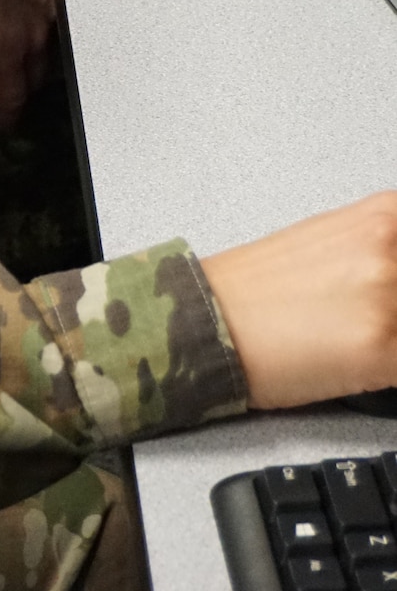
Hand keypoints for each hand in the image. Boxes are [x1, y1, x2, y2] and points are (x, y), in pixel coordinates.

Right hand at [0, 0, 57, 129]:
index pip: (49, 6)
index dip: (28, 20)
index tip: (9, 28)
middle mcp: (46, 7)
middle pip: (43, 41)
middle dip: (13, 53)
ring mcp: (31, 37)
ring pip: (28, 69)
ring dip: (1, 79)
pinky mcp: (9, 62)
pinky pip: (12, 94)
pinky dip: (7, 110)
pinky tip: (2, 122)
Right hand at [202, 194, 396, 408]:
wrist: (211, 321)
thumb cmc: (264, 289)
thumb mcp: (340, 245)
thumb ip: (388, 256)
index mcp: (385, 215)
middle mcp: (389, 246)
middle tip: (381, 322)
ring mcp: (386, 295)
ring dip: (395, 340)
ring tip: (369, 343)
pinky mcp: (378, 348)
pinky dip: (395, 375)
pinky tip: (370, 367)